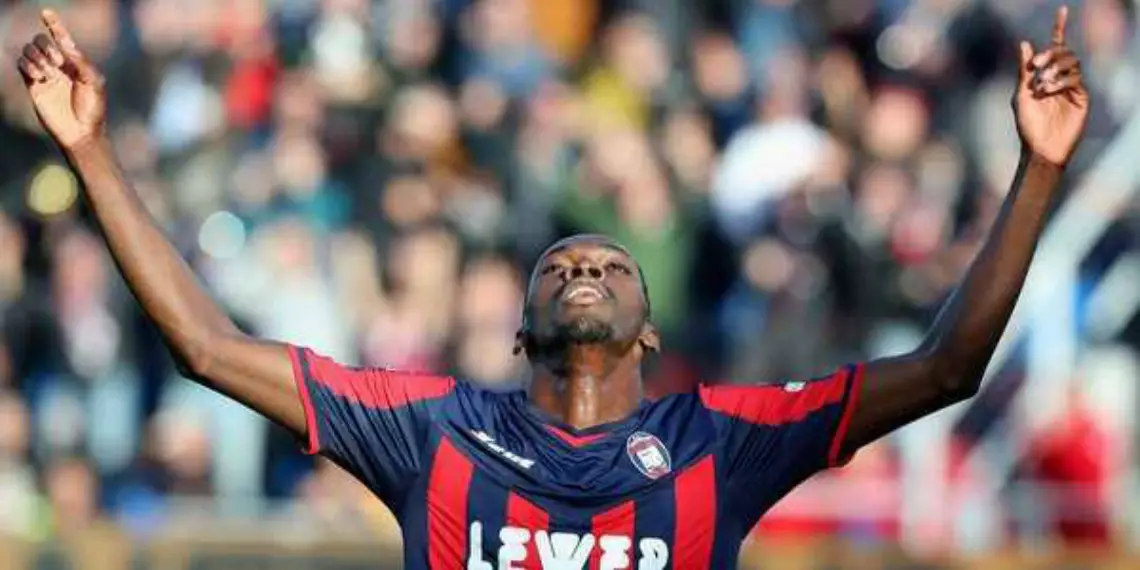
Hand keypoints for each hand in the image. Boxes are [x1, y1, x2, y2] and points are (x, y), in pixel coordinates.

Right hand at [15, 10, 106, 149]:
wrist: (81, 132)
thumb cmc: (93, 109)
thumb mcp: (94, 82)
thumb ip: (82, 62)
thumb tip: (66, 46)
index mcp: (75, 63)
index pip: (62, 39)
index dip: (54, 25)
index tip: (46, 12)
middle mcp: (58, 66)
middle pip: (41, 42)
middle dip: (46, 47)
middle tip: (58, 63)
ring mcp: (45, 75)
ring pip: (29, 51)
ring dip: (37, 58)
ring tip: (49, 74)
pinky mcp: (33, 85)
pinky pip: (21, 65)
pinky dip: (27, 65)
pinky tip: (39, 77)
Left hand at [1013, 5, 1088, 167]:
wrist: (1040, 148)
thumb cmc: (1027, 125)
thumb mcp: (1020, 94)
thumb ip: (1024, 71)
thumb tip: (1025, 43)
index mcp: (1044, 75)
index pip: (1055, 47)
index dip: (1060, 28)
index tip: (1062, 10)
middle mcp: (1059, 78)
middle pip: (1063, 52)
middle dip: (1050, 55)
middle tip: (1036, 67)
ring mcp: (1072, 87)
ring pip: (1071, 63)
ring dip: (1054, 70)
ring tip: (1041, 86)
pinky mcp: (1082, 97)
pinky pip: (1075, 79)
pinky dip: (1060, 81)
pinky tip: (1048, 92)